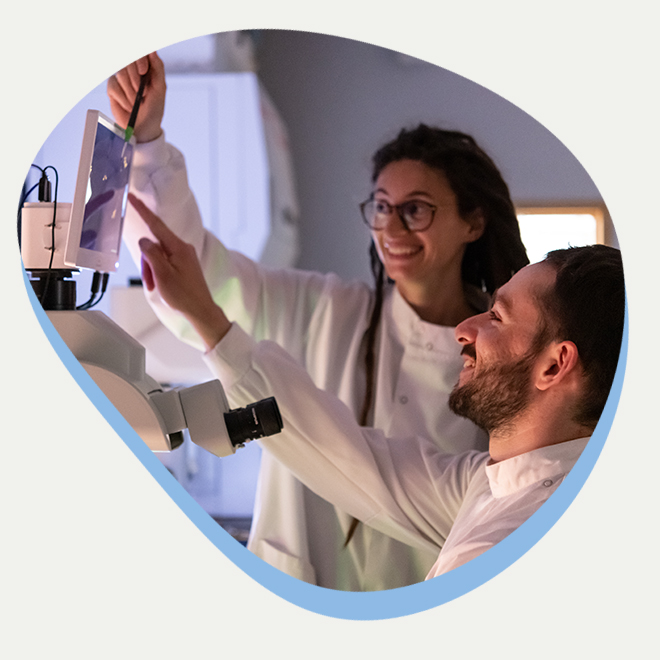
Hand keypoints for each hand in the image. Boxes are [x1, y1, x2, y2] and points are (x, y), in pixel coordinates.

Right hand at [107, 52, 165, 142]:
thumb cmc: (154, 109)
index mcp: (146, 67)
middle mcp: (133, 70)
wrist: (144, 128)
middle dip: (135, 78)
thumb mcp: (160, 89)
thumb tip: (152, 50)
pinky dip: (123, 98)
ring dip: (130, 91)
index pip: (140, 53)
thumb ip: (157, 68)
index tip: (143, 71)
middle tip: (142, 93)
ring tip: (137, 102)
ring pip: (120, 73)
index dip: (139, 59)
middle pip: (127, 61)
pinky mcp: (112, 88)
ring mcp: (121, 78)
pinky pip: (113, 85)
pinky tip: (129, 106)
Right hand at [128, 193, 231, 349]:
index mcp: (178, 247)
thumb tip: (144, 239)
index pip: (155, 224)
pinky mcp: (184, 265)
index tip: (132, 197)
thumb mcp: (161, 274)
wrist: (201, 311)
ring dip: (152, 271)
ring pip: (157, 257)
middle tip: (150, 282)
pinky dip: (158, 274)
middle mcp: (183, 248)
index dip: (142, 210)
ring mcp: (184, 256)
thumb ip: (151, 254)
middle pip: (153, 246)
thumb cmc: (183, 296)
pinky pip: (164, 263)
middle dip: (146, 263)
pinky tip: (161, 286)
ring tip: (156, 287)